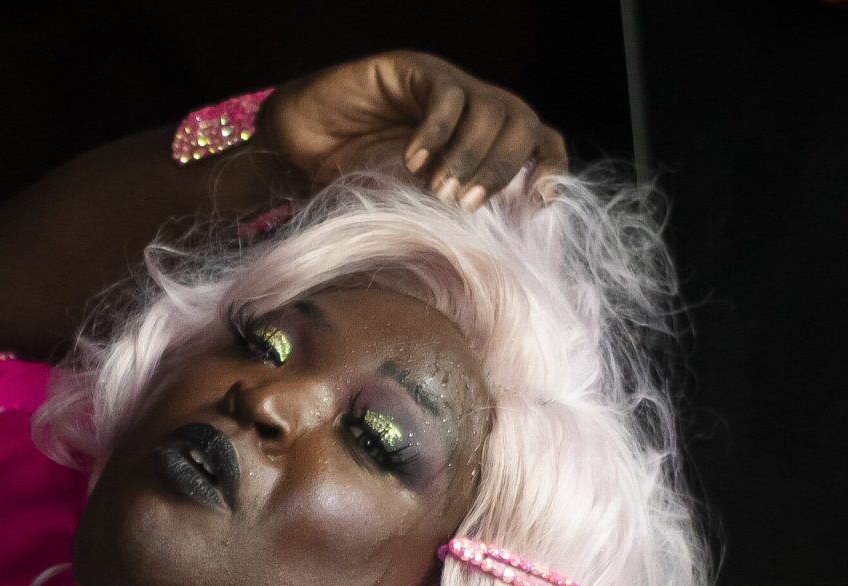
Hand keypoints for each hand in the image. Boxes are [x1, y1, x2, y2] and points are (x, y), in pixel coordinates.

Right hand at [264, 52, 567, 208]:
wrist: (297, 146)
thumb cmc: (354, 179)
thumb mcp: (411, 203)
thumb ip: (449, 212)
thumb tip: (490, 254)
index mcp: (483, 136)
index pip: (540, 139)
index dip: (550, 165)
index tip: (540, 199)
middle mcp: (473, 106)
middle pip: (522, 123)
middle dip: (500, 169)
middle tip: (467, 204)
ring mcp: (445, 84)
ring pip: (491, 109)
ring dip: (469, 156)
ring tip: (437, 190)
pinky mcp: (414, 69)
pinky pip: (445, 96)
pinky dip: (435, 133)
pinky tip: (412, 161)